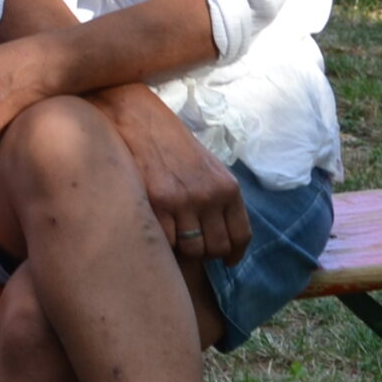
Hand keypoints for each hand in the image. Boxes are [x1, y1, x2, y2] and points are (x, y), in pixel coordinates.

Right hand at [98, 88, 250, 264]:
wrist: (140, 120)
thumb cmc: (172, 144)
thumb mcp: (208, 168)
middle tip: (192, 246)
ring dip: (183, 249)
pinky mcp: (158, 202)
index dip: (234, 253)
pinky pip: (167, 240)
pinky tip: (157, 227)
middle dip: (205, 253)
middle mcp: (210, 196)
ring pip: (192, 249)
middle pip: (217, 247)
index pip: (241, 234)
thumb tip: (219, 232)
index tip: (227, 261)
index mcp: (228, 187)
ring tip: (173, 236)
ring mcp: (184, 201)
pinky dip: (162, 240)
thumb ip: (218, 197)